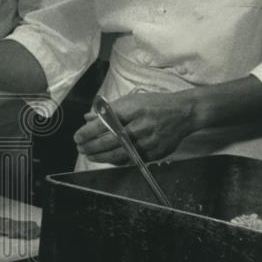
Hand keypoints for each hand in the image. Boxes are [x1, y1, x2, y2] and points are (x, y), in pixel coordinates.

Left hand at [74, 91, 196, 164]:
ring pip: (120, 154)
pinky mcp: (156, 152)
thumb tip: (88, 117)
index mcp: (133, 109)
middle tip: (80, 147)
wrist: (184, 113)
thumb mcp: (131, 100)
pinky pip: (132, 160)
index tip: (78, 136)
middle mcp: (141, 125)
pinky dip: (117, 160)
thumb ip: (109, 110)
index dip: (88, 132)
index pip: (105, 122)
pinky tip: (107, 158)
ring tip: (90, 155)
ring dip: (101, 156)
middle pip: (110, 141)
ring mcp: (149, 141)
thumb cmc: (155, 104)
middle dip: (91, 146)